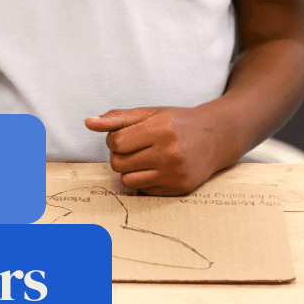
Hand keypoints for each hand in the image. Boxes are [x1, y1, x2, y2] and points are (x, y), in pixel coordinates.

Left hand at [85, 105, 226, 195]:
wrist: (216, 137)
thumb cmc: (177, 122)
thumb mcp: (149, 113)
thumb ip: (117, 118)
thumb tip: (88, 122)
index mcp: (160, 129)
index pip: (116, 142)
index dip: (114, 139)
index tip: (125, 135)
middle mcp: (169, 153)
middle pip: (118, 163)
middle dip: (119, 155)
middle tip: (135, 147)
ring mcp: (176, 174)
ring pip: (127, 180)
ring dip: (129, 170)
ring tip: (143, 158)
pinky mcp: (179, 189)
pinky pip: (144, 190)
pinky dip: (144, 180)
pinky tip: (158, 168)